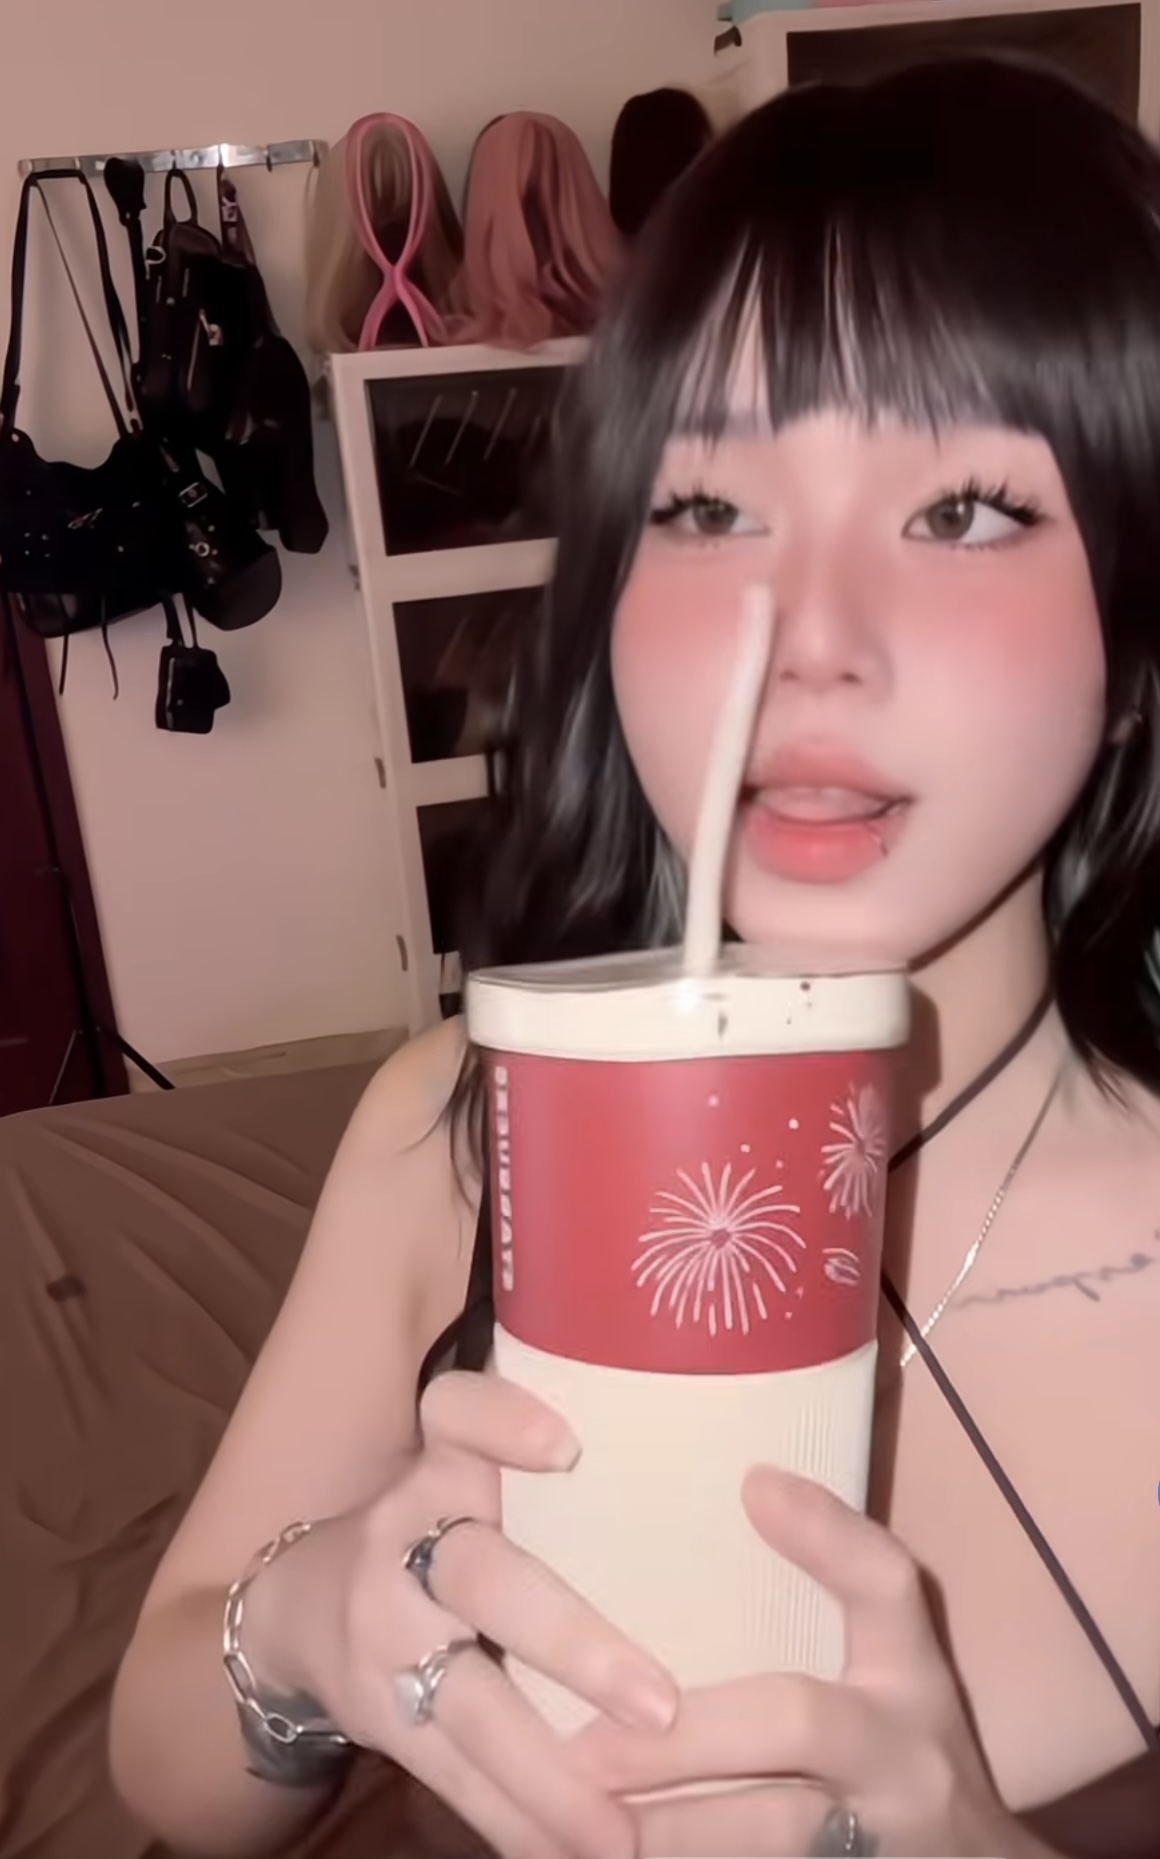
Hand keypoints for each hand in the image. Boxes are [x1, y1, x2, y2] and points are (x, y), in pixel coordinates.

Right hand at [243, 1371, 676, 1858]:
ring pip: (467, 1702)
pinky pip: (451, 1775)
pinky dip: (515, 1820)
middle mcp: (406, 1538)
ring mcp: (384, 1633)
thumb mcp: (464, 1470)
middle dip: (570, 1644)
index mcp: (440, 1467)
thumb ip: (543, 1466)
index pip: (455, 1415)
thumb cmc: (433, 1525)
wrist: (295, 1609)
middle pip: (482, 1579)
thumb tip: (736, 1476)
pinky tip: (574, 1854)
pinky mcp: (380, 1715)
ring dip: (547, 1773)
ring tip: (619, 1834)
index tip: (566, 1446)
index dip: (501, 1421)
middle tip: (659, 1703)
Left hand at [571, 1466, 1046, 1857]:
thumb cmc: (902, 1751)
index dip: (828, 1532)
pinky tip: (608, 1857)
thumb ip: (833, 1589)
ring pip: (768, 1832)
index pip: (887, 1584)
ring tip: (574, 1813)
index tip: (751, 1484)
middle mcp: (900, 1751)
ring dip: (667, 1828)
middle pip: (794, 1720)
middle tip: (577, 1744)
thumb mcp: (892, 1667)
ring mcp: (877, 1836)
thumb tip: (747, 1483)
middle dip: (679, 1735)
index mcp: (908, 1674)